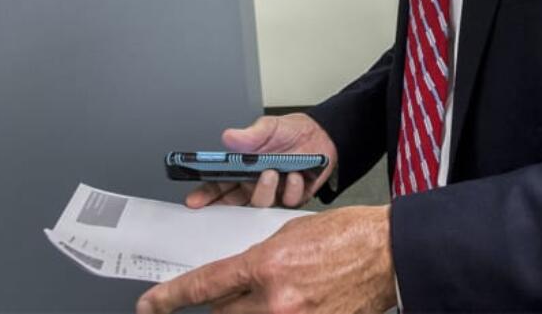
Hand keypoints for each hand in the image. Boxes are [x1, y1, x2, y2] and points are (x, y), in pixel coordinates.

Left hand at [136, 205, 395, 313]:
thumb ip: (257, 260)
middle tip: (221, 299)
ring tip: (263, 297)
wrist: (390, 255)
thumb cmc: (348, 236)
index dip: (171, 298)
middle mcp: (276, 302)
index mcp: (267, 266)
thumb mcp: (291, 234)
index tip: (151, 304)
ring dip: (243, 313)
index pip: (205, 286)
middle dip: (216, 307)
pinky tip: (289, 304)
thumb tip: (234, 279)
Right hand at [186, 113, 337, 209]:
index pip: (218, 185)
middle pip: (234, 202)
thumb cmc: (291, 132)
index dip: (205, 195)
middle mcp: (255, 184)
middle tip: (238, 189)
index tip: (195, 200)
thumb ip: (250, 135)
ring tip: (271, 172)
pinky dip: (291, 188)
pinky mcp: (293, 197)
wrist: (322, 135)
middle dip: (229, 203)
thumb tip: (229, 137)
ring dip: (264, 190)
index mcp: (243, 168)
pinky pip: (288, 201)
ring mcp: (274, 193)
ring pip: (260, 204)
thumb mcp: (269, 127)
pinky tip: (295, 174)